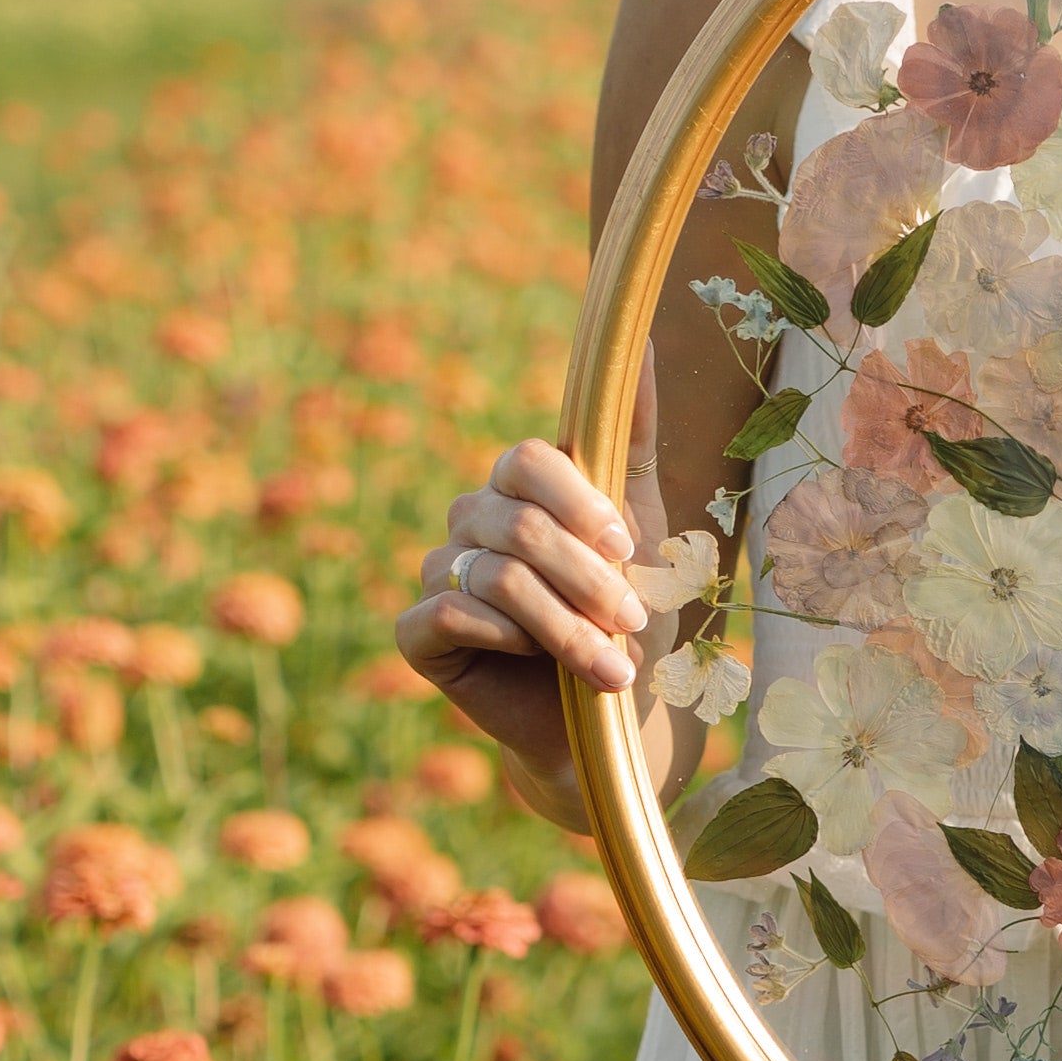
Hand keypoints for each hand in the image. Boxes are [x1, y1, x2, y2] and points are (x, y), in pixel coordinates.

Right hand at [395, 441, 650, 753]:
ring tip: (614, 666)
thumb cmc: (628, 617)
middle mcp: (470, 520)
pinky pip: (451, 615)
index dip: (578, 502)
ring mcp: (437, 573)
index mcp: (517, 489)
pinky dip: (509, 640)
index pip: (526, 460)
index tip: (627, 547)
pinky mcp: (416, 633)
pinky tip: (535, 662)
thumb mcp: (645, 524)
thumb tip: (641, 344)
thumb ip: (632, 434)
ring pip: (498, 578)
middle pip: (521, 526)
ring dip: (567, 627)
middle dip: (589, 581)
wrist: (610, 716)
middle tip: (634, 621)